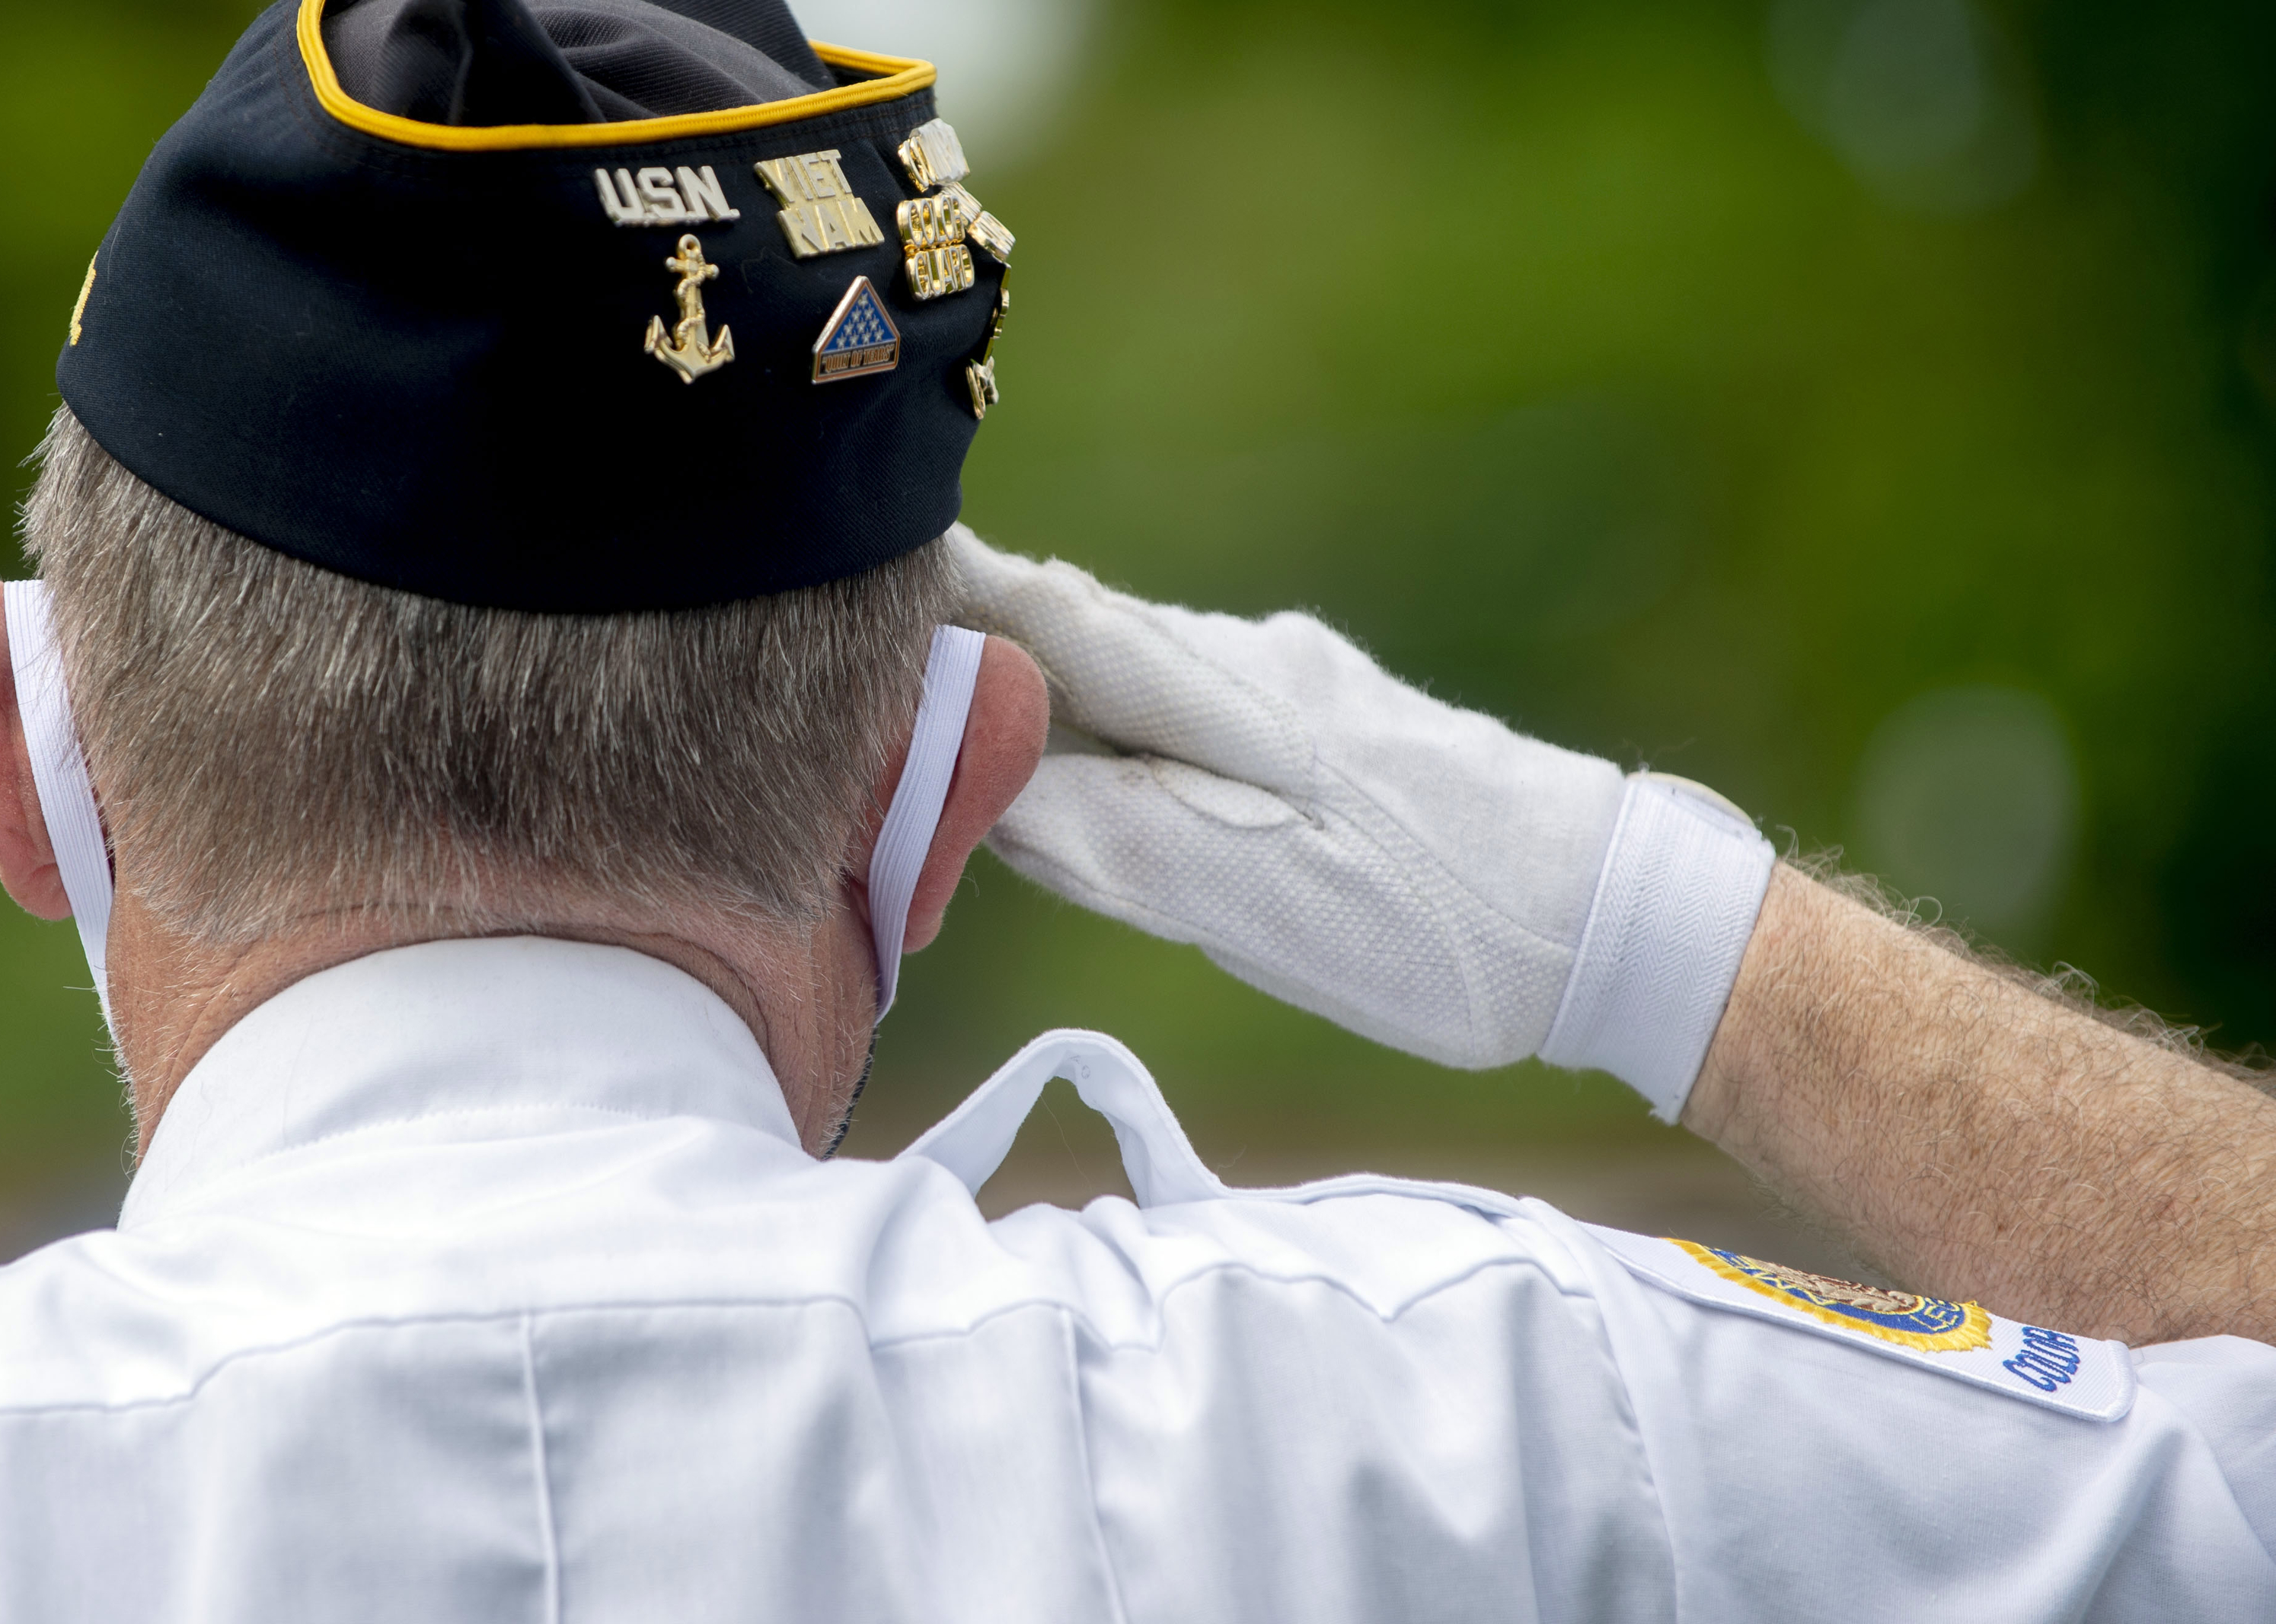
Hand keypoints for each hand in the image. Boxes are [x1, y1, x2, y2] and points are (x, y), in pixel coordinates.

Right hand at [950, 526, 1774, 1117]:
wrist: (1621, 919)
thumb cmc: (1448, 934)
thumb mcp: (1272, 911)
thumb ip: (1127, 842)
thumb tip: (992, 792)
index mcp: (1233, 698)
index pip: (1055, 618)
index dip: (948, 595)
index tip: (851, 571)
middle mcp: (1259, 665)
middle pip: (1084, 635)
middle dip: (978, 639)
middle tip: (873, 654)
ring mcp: (1305, 689)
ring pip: (1141, 673)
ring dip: (1050, 690)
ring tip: (962, 720)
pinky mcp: (1340, 727)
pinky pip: (1195, 708)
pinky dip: (1125, 728)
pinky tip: (1111, 769)